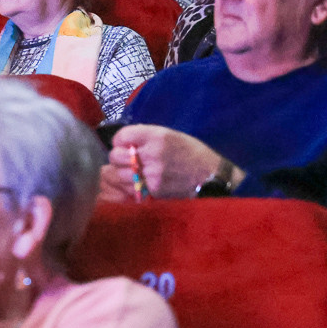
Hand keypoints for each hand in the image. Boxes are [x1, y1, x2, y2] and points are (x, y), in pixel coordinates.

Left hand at [102, 124, 224, 199]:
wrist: (211, 176)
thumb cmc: (191, 153)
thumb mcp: (171, 135)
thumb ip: (147, 137)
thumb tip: (125, 141)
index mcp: (157, 136)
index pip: (122, 136)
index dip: (120, 141)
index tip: (125, 144)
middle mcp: (152, 154)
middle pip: (115, 156)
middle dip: (118, 158)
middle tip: (127, 161)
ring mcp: (152, 175)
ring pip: (119, 175)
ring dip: (123, 174)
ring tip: (134, 174)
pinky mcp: (154, 191)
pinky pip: (131, 189)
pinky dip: (132, 187)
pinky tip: (142, 183)